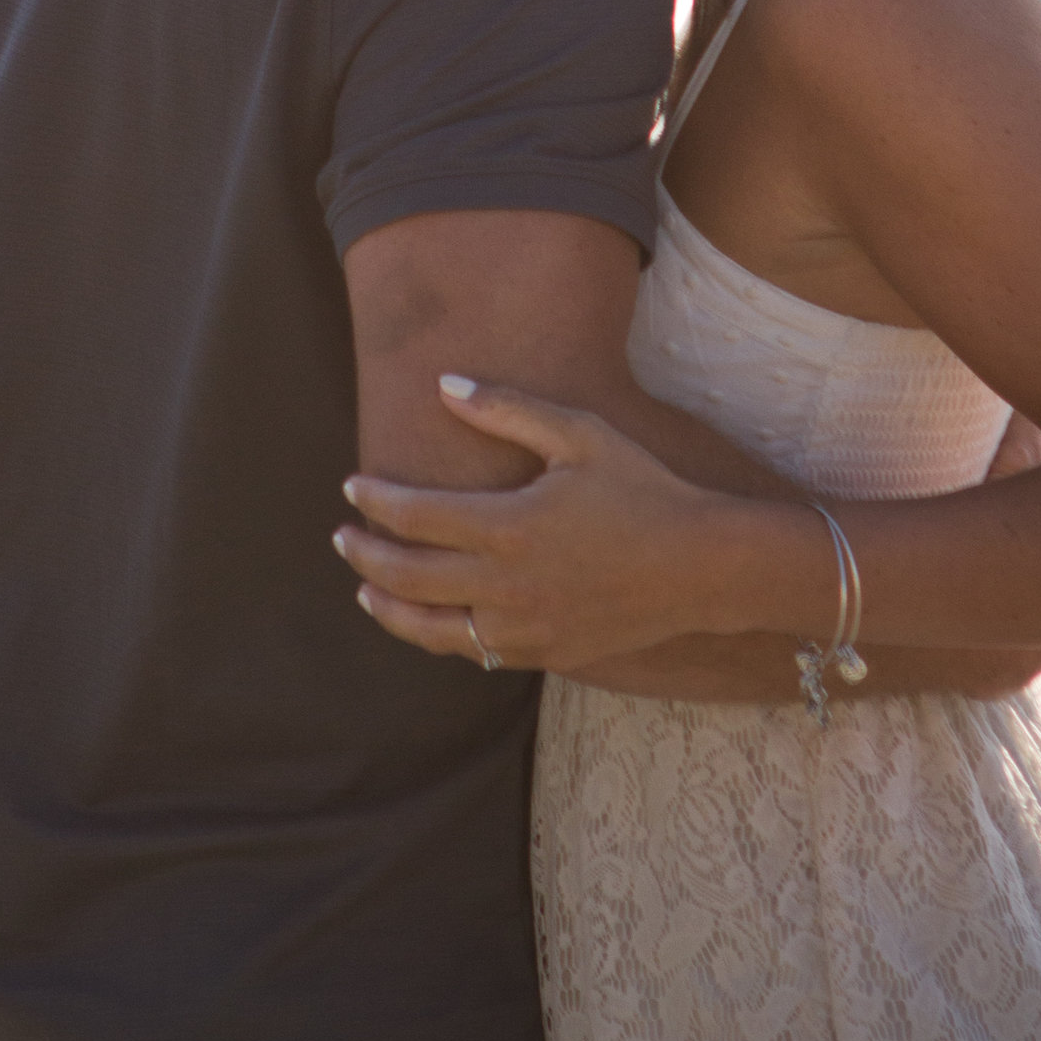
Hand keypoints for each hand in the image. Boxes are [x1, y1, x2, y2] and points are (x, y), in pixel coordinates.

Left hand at [335, 376, 745, 673]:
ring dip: (389, 609)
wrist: (699, 567)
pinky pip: (475, 653)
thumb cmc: (641, 489)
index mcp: (508, 526)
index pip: (414, 516)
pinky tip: (430, 621)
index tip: (352, 486)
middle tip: (341, 538)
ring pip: (431, 629)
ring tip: (365, 591)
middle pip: (408, 577)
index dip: (375, 501)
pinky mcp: (545, 654)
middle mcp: (506, 585)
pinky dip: (440, 637)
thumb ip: (507, 410)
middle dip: (364, 556)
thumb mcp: (578, 434)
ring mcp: (524, 627)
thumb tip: (444, 386)